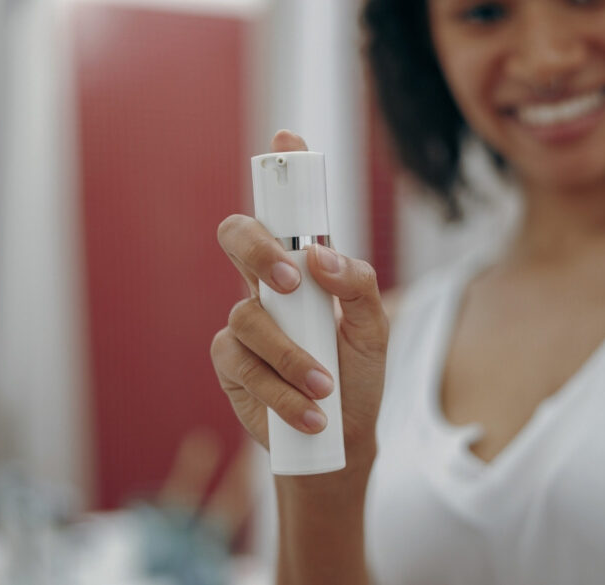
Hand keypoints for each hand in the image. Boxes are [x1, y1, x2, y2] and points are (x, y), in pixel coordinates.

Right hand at [211, 130, 386, 469]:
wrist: (342, 439)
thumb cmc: (358, 376)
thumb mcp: (374, 330)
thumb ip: (358, 285)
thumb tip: (321, 255)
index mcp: (302, 267)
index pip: (286, 211)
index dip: (281, 170)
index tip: (287, 137)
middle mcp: (267, 286)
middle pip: (237, 237)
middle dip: (257, 249)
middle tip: (289, 281)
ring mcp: (244, 324)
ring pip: (246, 317)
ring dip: (290, 356)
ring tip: (326, 386)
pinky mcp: (230, 365)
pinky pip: (242, 364)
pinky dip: (280, 390)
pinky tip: (310, 412)